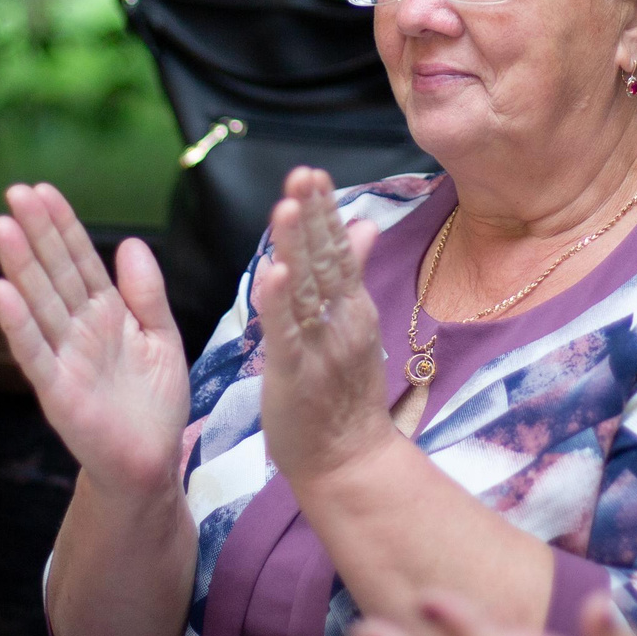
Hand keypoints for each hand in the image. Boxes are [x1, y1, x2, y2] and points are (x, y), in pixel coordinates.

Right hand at [0, 182, 187, 498]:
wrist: (151, 464)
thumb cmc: (154, 404)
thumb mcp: (162, 338)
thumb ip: (146, 293)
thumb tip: (130, 242)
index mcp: (106, 313)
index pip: (81, 260)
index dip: (63, 226)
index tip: (44, 190)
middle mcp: (79, 330)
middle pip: (55, 272)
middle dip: (37, 232)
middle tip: (14, 192)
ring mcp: (65, 358)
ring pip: (41, 303)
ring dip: (20, 266)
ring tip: (2, 226)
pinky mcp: (58, 391)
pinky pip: (36, 352)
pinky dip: (19, 323)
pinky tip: (0, 291)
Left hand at [250, 166, 390, 485]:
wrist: (350, 462)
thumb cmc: (344, 395)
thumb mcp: (354, 326)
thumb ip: (353, 275)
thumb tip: (363, 224)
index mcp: (350, 308)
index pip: (337, 250)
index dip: (324, 212)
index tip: (313, 173)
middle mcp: (339, 321)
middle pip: (325, 261)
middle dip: (313, 216)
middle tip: (303, 173)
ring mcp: (319, 347)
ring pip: (305, 291)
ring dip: (295, 248)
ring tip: (286, 207)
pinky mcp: (295, 375)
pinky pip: (286, 335)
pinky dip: (279, 304)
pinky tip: (273, 274)